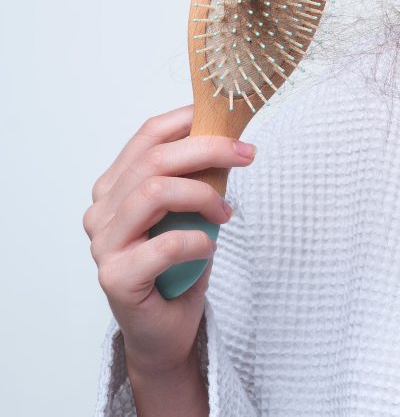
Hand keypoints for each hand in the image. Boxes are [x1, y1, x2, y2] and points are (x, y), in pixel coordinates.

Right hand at [83, 105, 255, 371]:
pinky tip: (209, 247)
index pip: (147, 135)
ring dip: (203, 196)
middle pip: (154, 159)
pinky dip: (198, 241)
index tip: (229, 121)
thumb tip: (229, 133)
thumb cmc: (180, 263)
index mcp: (115, 186)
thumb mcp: (192, 208)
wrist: (166, 327)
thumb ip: (196, 174)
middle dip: (209, 150)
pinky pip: (165, 245)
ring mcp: (104, 244)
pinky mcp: (116, 277)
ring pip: (155, 193)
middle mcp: (102, 211)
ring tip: (226, 213)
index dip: (188, 120)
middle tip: (248, 155)